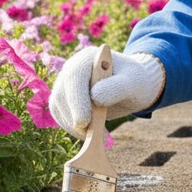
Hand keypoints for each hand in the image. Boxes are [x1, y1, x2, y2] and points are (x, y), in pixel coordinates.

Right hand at [50, 47, 164, 138]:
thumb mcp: (133, 83)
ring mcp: (67, 83)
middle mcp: (73, 68)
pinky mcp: (65, 98)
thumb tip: (95, 96)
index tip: (83, 121)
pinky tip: (87, 133)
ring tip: (93, 133)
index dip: (77, 98)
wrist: (132, 87)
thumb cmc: (134, 81)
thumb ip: (117, 87)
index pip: (75, 75)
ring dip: (72, 123)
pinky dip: (71, 127)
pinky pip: (60, 114)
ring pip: (58, 104)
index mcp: (89, 58)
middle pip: (62, 91)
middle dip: (73, 115)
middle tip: (89, 133)